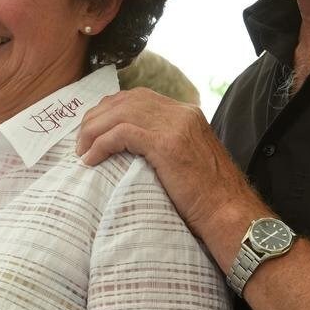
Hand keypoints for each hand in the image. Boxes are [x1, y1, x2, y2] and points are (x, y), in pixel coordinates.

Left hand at [76, 88, 257, 235]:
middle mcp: (181, 113)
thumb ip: (165, 144)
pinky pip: (122, 134)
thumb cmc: (207, 197)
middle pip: (125, 100)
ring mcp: (175, 126)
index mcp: (186, 113)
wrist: (228, 212)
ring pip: (120, 113)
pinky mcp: (166, 144)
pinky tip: (91, 159)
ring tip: (82, 151)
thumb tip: (129, 147)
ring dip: (94, 131)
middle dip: (97, 117)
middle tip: (81, 140)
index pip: (138, 97)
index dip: (110, 109)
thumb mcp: (186, 159)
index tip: (94, 128)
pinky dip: (101, 144)